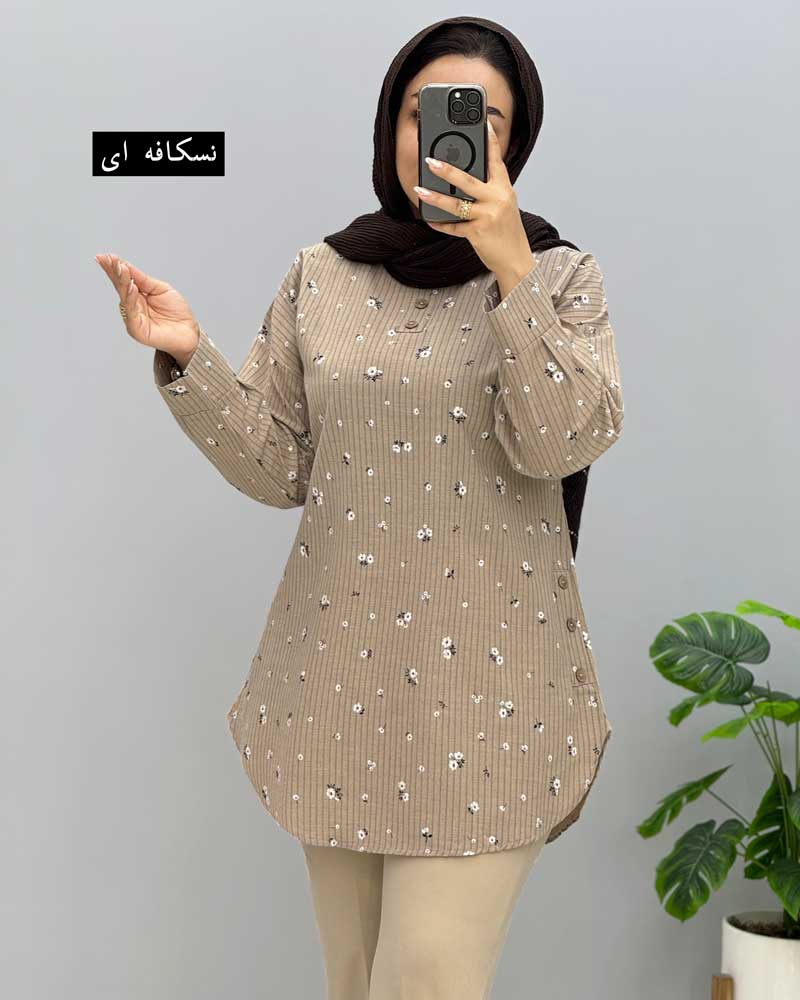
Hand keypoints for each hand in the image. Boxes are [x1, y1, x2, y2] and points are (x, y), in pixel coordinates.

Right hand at [95, 253, 199, 367]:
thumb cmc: (177, 313)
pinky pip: (131, 313)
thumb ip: (143, 280)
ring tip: (121, 269)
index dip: (114, 268)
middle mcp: (132, 306)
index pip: (123, 279)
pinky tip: (130, 287)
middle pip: (120, 287)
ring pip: (125, 298)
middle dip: (114, 272)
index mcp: (137, 295)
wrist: (189, 332)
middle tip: (109, 259)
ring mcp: (133, 318)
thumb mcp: (160, 289)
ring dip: (122, 282)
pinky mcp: (136, 329)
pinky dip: (130, 300)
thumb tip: (126, 266)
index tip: (106, 256)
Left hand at [415, 119, 535, 283]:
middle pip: (469, 180)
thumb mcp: (505, 205)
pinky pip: (454, 227)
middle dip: (447, 170)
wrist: (516, 259)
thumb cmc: (507, 232)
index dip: (490, 140)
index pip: (496, 160)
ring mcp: (488, 216)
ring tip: (420, 190)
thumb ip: (490, 190)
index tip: (482, 122)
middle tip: (430, 160)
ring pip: (456, 204)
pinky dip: (440, 224)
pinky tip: (430, 219)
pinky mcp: (479, 233)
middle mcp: (498, 199)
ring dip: (435, 197)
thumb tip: (464, 179)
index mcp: (504, 189)